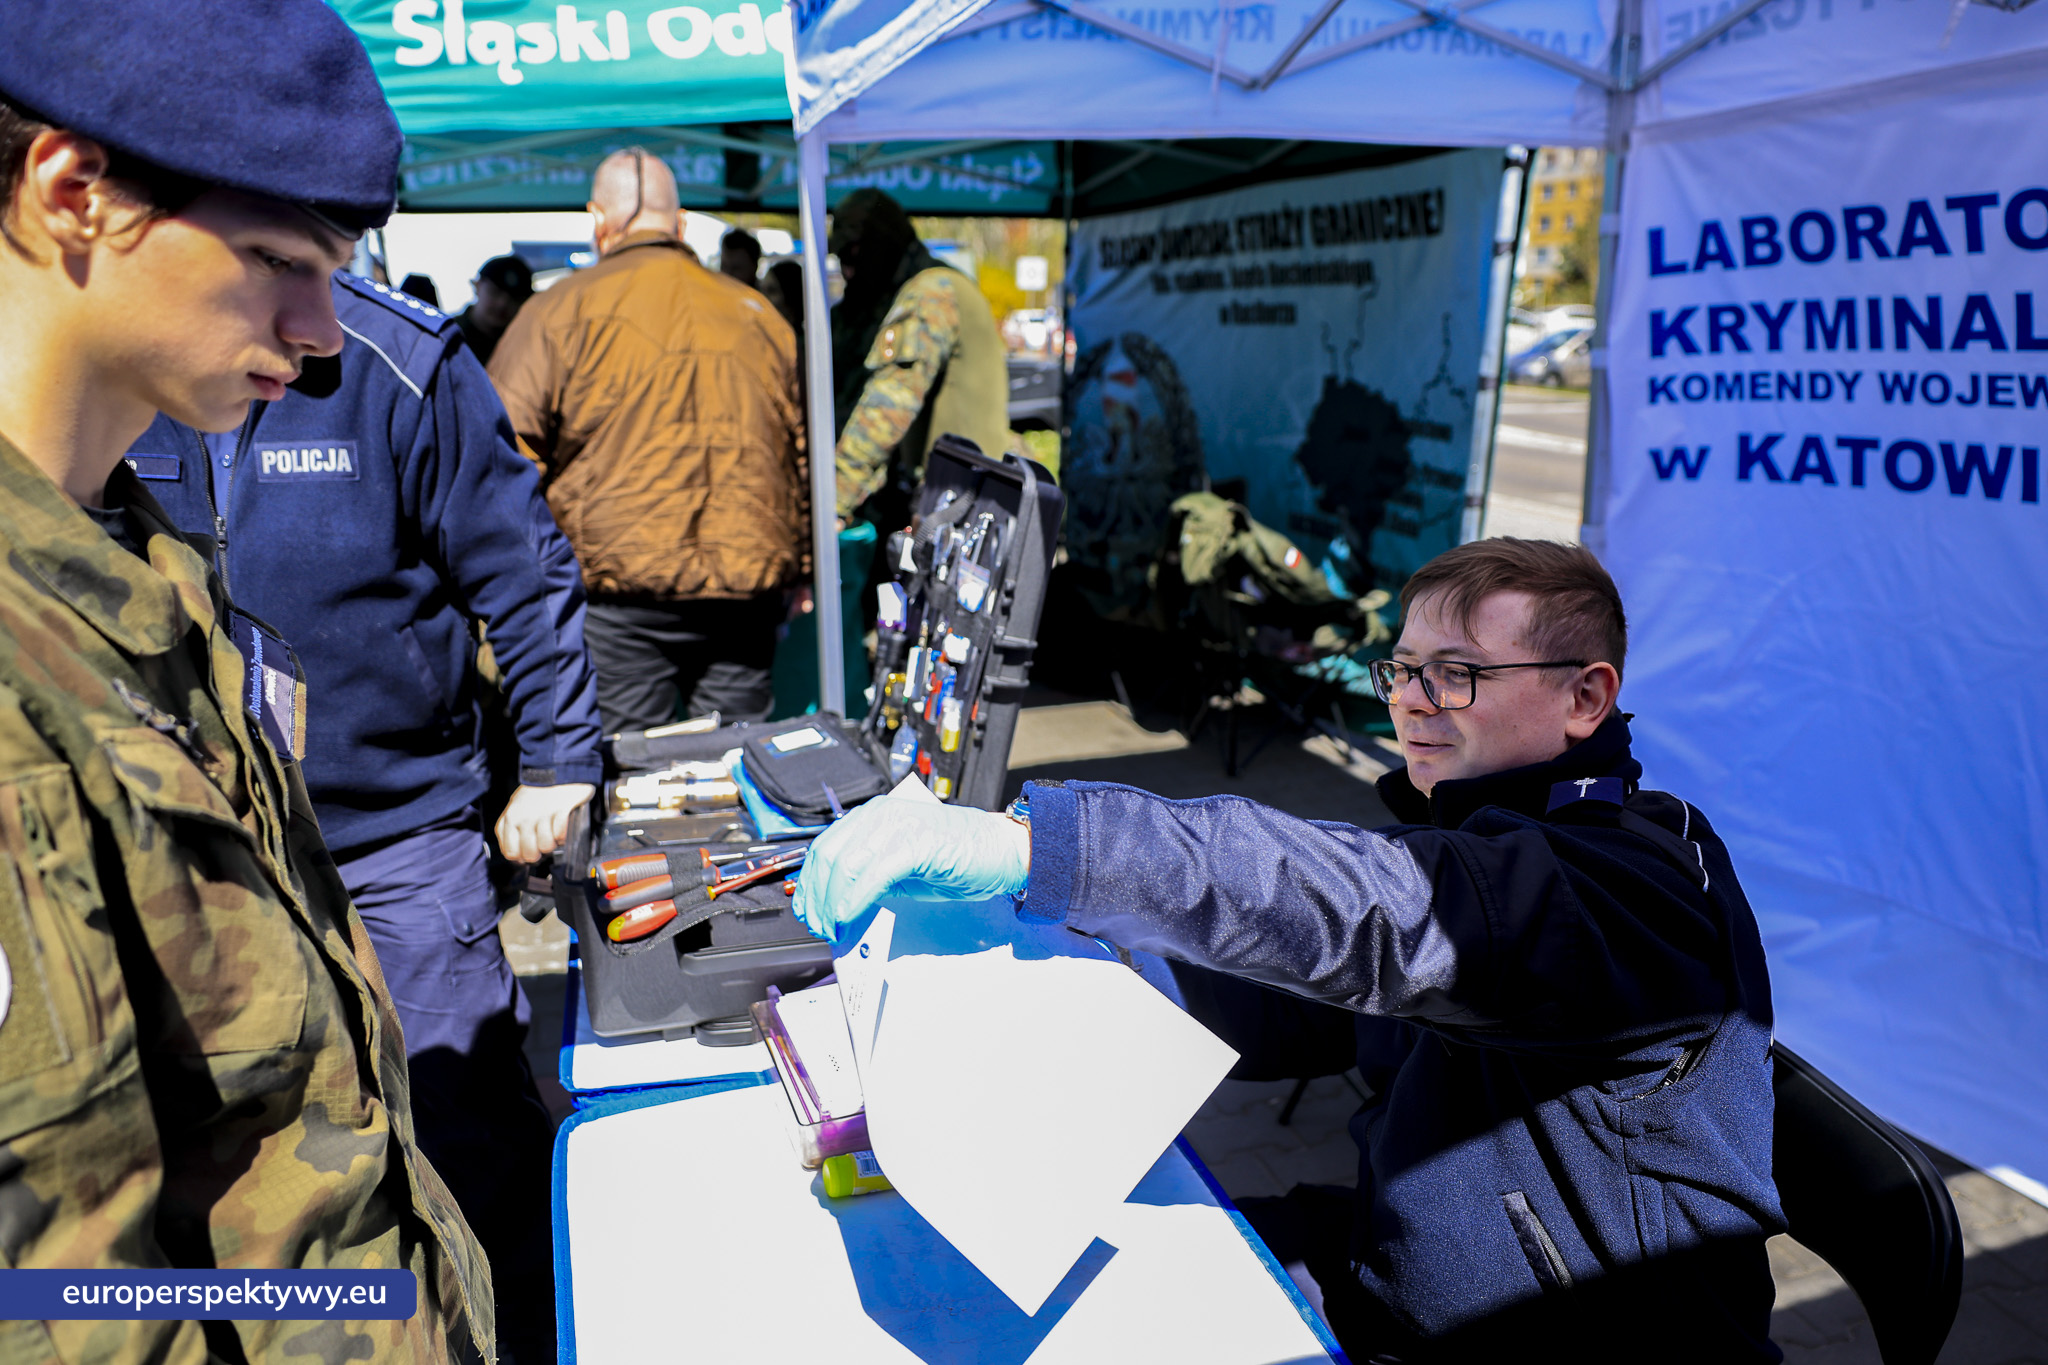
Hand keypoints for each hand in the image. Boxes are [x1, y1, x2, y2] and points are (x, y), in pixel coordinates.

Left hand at [494, 783, 595, 863]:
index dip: (522, 857)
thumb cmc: (536, 792)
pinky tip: (561, 826)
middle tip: (543, 845)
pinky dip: (563, 834)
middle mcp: (522, 818)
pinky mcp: (558, 810)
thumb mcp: (516, 809)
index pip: (510, 852)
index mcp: (509, 819)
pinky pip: (560, 835)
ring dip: (553, 843)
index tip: (529, 852)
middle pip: (529, 854)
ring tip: (553, 833)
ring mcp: (540, 814)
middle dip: (540, 854)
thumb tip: (518, 855)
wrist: (554, 769)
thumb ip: (512, 830)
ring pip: (546, 846)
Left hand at [792, 796, 1030, 942]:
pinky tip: (849, 916)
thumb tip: (839, 903)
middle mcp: (880, 815)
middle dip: (816, 897)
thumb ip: (870, 876)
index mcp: (873, 816)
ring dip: (831, 902)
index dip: (809, 883)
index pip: (825, 847)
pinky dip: (855, 900)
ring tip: (833, 926)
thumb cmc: (958, 856)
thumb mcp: (901, 864)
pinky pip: (874, 875)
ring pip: (846, 865)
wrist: (1001, 850)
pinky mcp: (915, 844)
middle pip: (828, 856)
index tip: (807, 910)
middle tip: (817, 925)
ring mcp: (898, 827)